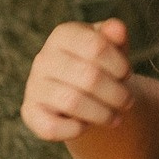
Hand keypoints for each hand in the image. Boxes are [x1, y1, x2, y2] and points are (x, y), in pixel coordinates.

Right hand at [21, 18, 134, 141]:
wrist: (82, 93)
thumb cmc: (100, 66)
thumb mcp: (112, 49)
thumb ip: (115, 37)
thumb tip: (117, 28)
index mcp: (63, 35)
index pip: (96, 46)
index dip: (119, 65)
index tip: (127, 74)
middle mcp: (43, 58)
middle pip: (89, 77)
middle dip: (117, 94)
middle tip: (128, 102)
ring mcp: (34, 86)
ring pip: (73, 102)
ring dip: (102, 114)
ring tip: (115, 118)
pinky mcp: (30, 112)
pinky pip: (52, 127)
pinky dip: (75, 129)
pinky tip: (86, 126)